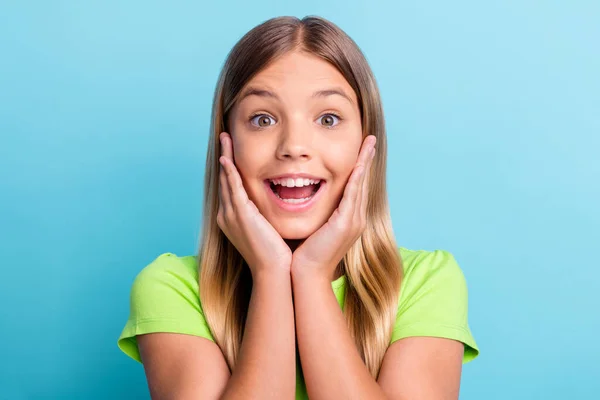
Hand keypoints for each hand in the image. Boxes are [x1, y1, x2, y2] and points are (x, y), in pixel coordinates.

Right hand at [217, 132, 292, 276]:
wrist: (273, 272)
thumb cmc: (276, 254)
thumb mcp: (269, 229)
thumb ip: (266, 215)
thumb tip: (275, 204)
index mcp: (234, 219)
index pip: (231, 187)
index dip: (230, 167)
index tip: (232, 151)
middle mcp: (228, 215)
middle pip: (224, 179)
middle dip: (225, 156)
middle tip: (224, 137)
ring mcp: (231, 215)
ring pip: (226, 179)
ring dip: (225, 156)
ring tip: (225, 138)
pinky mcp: (240, 215)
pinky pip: (232, 188)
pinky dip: (229, 172)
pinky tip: (227, 158)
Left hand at [290, 135, 376, 281]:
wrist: (306, 274)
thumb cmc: (305, 253)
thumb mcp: (313, 227)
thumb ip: (316, 213)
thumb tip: (304, 198)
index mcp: (348, 219)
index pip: (355, 187)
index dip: (359, 167)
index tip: (361, 149)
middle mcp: (355, 218)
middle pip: (362, 182)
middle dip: (366, 160)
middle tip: (370, 140)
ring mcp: (353, 221)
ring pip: (361, 185)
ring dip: (365, 163)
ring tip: (369, 144)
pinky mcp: (346, 224)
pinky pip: (352, 196)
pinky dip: (356, 179)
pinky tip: (358, 164)